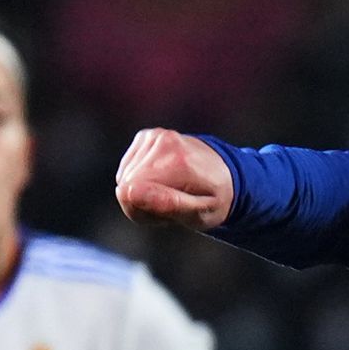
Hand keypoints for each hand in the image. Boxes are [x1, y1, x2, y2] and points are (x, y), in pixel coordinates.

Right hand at [115, 128, 235, 228]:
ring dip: (142, 194)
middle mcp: (164, 142)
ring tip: (170, 192)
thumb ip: (166, 204)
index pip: (132, 195)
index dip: (146, 213)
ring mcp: (153, 136)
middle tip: (173, 204)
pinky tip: (160, 181)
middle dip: (144, 205)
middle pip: (126, 188)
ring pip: (124, 180)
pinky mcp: (145, 136)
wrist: (224, 173)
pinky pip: (126, 171)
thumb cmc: (214, 199)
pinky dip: (139, 182)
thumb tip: (127, 193)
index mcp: (180, 162)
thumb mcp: (200, 214)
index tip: (171, 214)